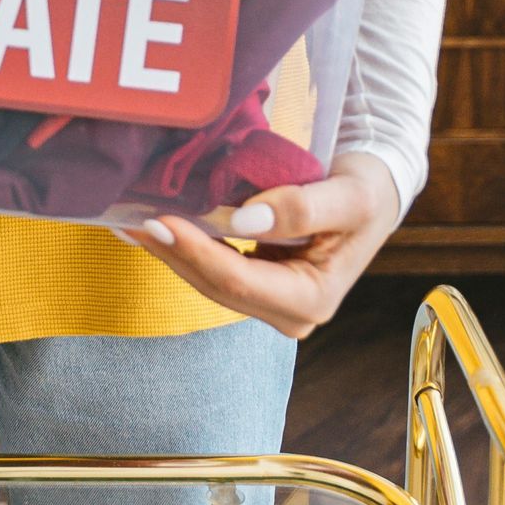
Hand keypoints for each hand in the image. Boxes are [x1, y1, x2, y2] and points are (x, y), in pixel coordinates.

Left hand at [122, 155, 400, 338]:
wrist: (376, 194)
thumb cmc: (367, 192)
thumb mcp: (349, 196)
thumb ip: (301, 208)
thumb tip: (244, 220)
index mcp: (311, 300)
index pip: (238, 282)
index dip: (197, 252)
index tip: (162, 220)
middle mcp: (288, 312)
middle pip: (215, 285)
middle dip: (173, 253)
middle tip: (130, 220)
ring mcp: (271, 301)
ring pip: (207, 280)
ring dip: (170, 251)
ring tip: (129, 222)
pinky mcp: (258, 284)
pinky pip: (213, 267)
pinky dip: (184, 247)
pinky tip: (154, 227)